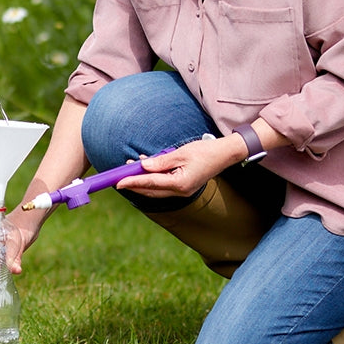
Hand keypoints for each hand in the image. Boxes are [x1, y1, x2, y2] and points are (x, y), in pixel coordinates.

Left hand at [113, 137, 232, 199]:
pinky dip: (153, 178)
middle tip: (118, 177)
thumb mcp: (181, 153)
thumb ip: (161, 161)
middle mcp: (180, 191)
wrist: (225, 154)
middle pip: (151, 191)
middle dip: (134, 184)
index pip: (151, 184)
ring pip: (156, 189)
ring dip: (142, 181)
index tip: (118, 182)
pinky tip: (145, 166)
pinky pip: (164, 185)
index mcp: (180, 184)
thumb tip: (144, 166)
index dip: (132, 182)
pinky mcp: (184, 186)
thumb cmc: (205, 151)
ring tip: (129, 169)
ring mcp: (183, 190)